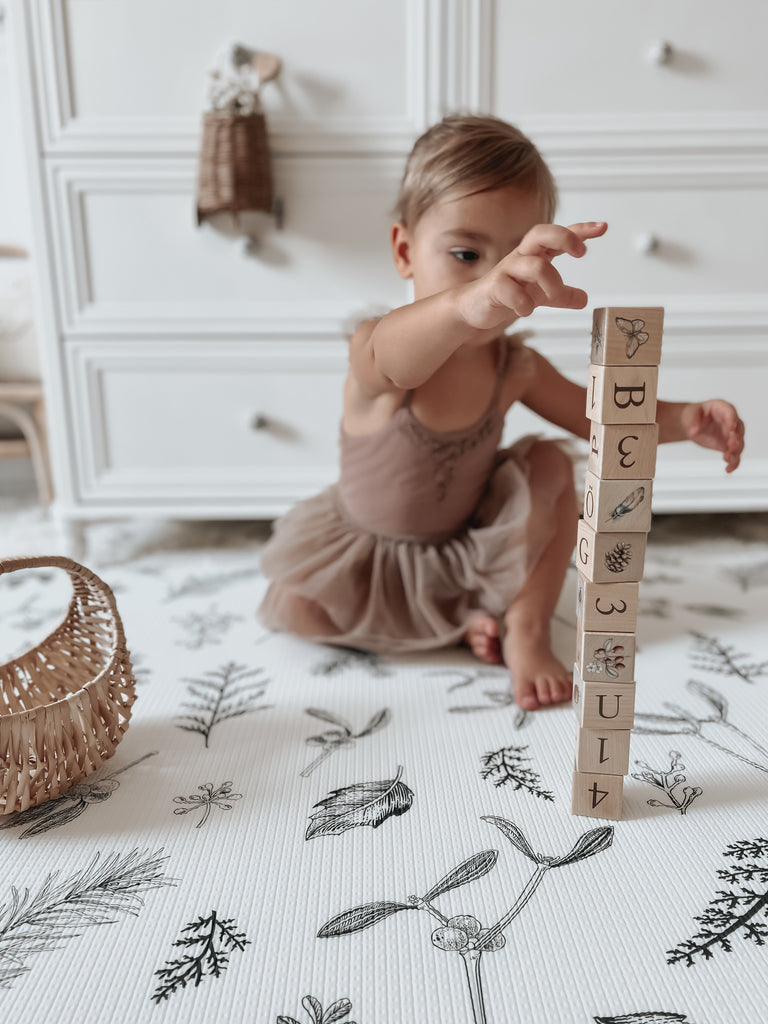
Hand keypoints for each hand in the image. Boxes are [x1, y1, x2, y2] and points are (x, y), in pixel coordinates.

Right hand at [458, 221, 607, 330]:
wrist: (474, 309)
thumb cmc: (506, 296)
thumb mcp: (539, 295)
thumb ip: (561, 295)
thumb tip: (584, 299)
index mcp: (534, 255)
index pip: (558, 236)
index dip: (580, 230)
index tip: (602, 228)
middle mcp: (521, 257)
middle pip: (542, 233)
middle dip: (565, 238)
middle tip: (580, 254)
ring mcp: (507, 270)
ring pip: (535, 265)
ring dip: (551, 283)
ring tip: (551, 297)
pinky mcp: (493, 287)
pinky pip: (512, 290)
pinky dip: (524, 304)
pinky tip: (524, 311)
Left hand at [681, 400, 744, 472]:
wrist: (692, 425)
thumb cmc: (693, 415)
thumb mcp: (689, 415)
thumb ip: (692, 422)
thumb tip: (693, 432)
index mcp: (721, 408)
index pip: (730, 412)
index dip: (732, 419)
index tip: (731, 427)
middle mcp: (730, 421)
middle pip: (738, 430)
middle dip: (736, 438)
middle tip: (731, 445)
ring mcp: (731, 434)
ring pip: (738, 444)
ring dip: (735, 452)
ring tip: (727, 459)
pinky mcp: (728, 446)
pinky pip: (734, 455)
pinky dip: (733, 463)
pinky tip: (728, 469)